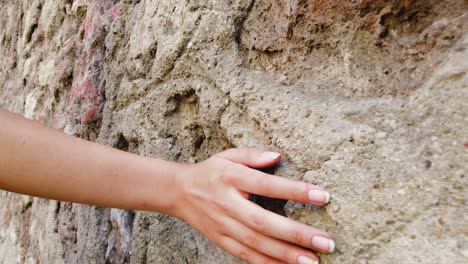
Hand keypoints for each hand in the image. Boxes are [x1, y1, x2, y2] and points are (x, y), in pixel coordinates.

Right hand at [172, 148, 333, 263]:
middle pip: (263, 222)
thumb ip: (252, 155)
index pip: (266, 185)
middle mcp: (227, 203)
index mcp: (231, 178)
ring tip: (313, 261)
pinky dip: (267, 263)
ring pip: (256, 244)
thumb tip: (278, 156)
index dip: (294, 191)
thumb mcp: (228, 155)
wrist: (179, 192)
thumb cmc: (211, 171)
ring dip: (285, 254)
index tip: (323, 196)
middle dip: (296, 234)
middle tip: (326, 242)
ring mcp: (222, 225)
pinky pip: (245, 255)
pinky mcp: (220, 240)